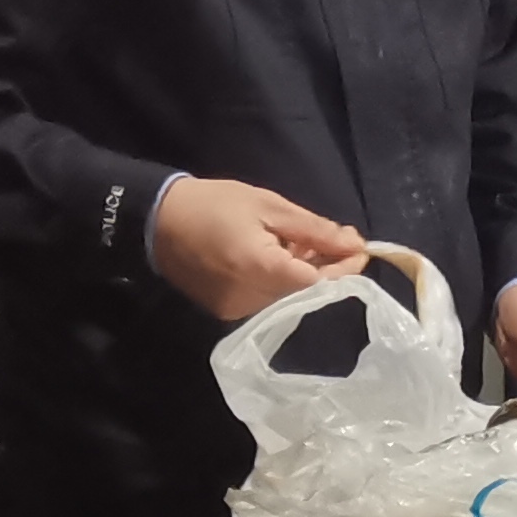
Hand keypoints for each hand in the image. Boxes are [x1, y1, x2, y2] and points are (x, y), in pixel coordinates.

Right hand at [151, 176, 367, 320]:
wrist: (156, 220)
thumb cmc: (214, 204)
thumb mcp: (269, 206)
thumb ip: (314, 230)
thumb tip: (355, 244)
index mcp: (260, 269)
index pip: (318, 282)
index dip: (345, 269)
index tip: (361, 248)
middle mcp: (249, 298)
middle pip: (305, 291)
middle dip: (327, 266)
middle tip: (336, 237)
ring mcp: (236, 310)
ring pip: (288, 295)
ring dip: (304, 271)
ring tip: (303, 239)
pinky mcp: (226, 312)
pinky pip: (266, 297)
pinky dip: (281, 279)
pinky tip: (278, 254)